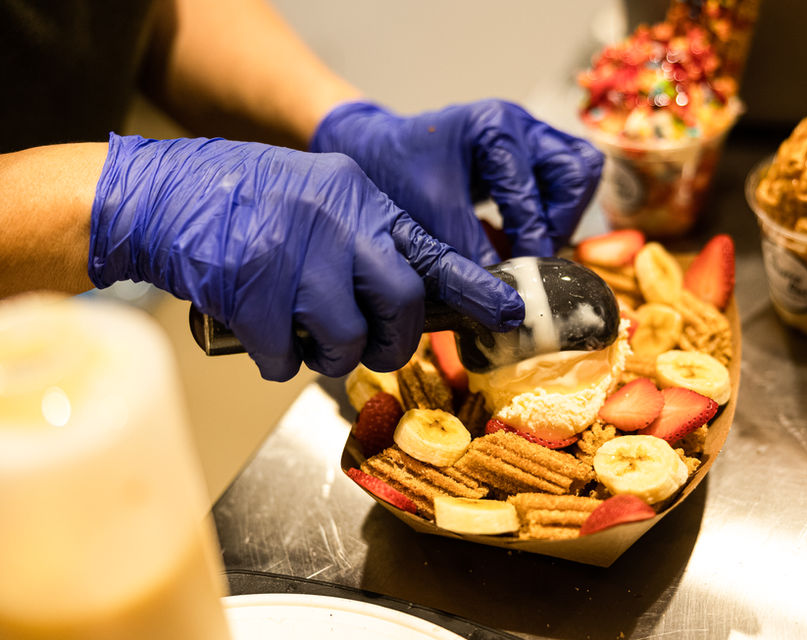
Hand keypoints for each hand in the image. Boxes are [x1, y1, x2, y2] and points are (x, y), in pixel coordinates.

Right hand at [89, 134, 523, 380]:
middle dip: (395, 340)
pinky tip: (262, 338)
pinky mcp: (254, 289)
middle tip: (375, 346)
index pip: (432, 250)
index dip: (475, 289)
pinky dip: (277, 361)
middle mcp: (337, 221)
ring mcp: (296, 254)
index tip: (508, 314)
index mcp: (360, 199)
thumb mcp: (323, 196)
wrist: (165, 194)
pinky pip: (285, 357)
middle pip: (402, 303)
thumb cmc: (249, 202)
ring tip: (306, 337)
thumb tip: (411, 300)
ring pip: (347, 338)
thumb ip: (367, 239)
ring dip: (330, 355)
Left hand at [310, 99, 603, 264]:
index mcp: (495, 127)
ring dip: (562, 216)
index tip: (522, 272)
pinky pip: (563, 183)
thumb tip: (506, 295)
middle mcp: (520, 126)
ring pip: (579, 174)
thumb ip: (470, 253)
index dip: (532, 238)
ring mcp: (528, 137)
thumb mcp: (429, 214)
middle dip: (561, 220)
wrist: (372, 152)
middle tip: (534, 253)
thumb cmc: (393, 171)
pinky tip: (520, 238)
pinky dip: (551, 213)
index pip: (537, 190)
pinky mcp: (528, 157)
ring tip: (532, 246)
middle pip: (578, 172)